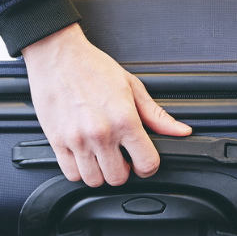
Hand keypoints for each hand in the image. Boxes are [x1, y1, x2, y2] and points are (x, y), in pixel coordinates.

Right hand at [21, 23, 190, 186]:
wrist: (56, 55)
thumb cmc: (91, 67)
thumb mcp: (131, 86)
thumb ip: (156, 114)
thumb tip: (180, 130)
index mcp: (124, 119)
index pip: (146, 164)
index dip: (148, 166)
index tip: (141, 161)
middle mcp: (101, 133)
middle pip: (118, 178)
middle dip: (122, 169)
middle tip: (118, 155)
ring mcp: (77, 139)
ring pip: (94, 180)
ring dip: (99, 172)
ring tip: (99, 155)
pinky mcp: (57, 140)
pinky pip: (71, 173)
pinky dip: (78, 170)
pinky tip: (82, 154)